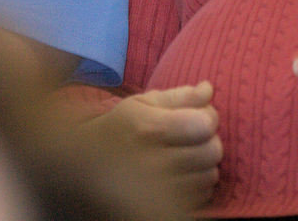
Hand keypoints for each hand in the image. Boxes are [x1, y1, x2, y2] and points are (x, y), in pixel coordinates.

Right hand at [89, 82, 222, 208]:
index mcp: (150, 129)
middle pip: (212, 151)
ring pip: (210, 176)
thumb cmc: (118, 129)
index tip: (198, 115)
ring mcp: (159, 193)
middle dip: (208, 139)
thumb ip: (180, 95)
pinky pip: (202, 196)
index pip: (205, 124)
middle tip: (192, 136)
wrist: (85, 168)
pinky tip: (180, 174)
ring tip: (184, 155)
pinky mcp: (162, 210)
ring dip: (204, 164)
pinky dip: (198, 184)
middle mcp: (155, 163)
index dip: (208, 116)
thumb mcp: (141, 104)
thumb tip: (209, 89)